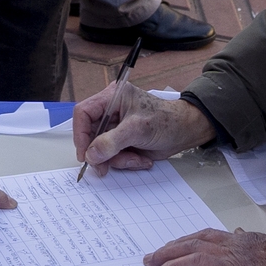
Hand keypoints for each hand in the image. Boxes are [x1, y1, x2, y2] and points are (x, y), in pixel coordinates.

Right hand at [72, 78, 214, 174]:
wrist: (184, 133)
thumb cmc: (166, 121)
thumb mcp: (137, 129)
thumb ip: (112, 142)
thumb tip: (91, 154)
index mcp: (112, 97)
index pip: (83, 113)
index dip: (80, 134)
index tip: (85, 153)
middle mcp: (110, 112)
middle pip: (89, 135)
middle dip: (100, 153)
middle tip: (104, 167)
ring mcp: (115, 128)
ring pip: (100, 150)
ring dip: (116, 160)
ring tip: (136, 158)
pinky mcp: (121, 142)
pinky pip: (112, 157)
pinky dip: (124, 162)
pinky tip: (140, 158)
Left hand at [145, 228, 265, 265]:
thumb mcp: (265, 243)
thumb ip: (247, 239)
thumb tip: (236, 232)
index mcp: (237, 240)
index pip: (202, 236)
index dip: (181, 241)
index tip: (167, 247)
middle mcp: (230, 250)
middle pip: (190, 246)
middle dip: (167, 252)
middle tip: (149, 260)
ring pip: (192, 261)